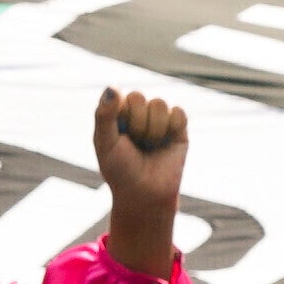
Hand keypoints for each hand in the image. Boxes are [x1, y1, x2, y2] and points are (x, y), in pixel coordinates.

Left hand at [93, 87, 189, 268]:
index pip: (121, 95)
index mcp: (118, 113)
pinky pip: (179, 113)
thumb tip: (112, 87)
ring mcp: (159, 118)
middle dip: (136, 125)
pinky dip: (171, 128)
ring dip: (153, 131)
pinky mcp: (179, 128)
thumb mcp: (105, 144)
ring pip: (160, 104)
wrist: (145, 196)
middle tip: (135, 145)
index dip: (121, 117)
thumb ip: (104, 115)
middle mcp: (138, 112)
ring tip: (150, 147)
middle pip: (140, 97)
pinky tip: (166, 143)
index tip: (119, 137)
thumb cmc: (120, 171)